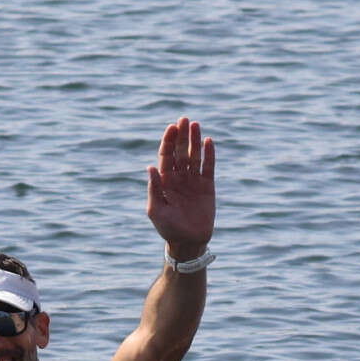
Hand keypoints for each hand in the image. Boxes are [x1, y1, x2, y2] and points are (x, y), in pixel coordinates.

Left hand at [144, 115, 213, 257]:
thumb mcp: (156, 209)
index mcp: (165, 180)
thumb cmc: (168, 228)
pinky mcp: (207, 186)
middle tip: (183, 119)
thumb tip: (150, 167)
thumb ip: (155, 188)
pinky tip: (208, 141)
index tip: (171, 127)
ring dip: (194, 140)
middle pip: (180, 151)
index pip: (166, 155)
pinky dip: (209, 154)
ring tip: (195, 124)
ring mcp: (193, 180)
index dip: (168, 141)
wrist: (188, 241)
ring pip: (194, 155)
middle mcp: (179, 177)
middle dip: (181, 135)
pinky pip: (208, 167)